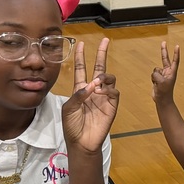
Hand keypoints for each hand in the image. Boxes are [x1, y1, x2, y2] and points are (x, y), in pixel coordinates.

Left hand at [62, 38, 118, 153]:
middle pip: (99, 68)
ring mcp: (103, 97)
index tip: (80, 43)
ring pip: (109, 78)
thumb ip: (78, 95)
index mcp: (80, 89)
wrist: (82, 142)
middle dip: (102, 54)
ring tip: (98, 82)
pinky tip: (101, 92)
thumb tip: (93, 84)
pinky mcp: (112, 105)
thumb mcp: (69, 108)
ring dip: (104, 76)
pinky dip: (109, 89)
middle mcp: (93, 90)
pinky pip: (114, 92)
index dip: (80, 56)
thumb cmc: (72, 126)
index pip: (81, 68)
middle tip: (105, 41)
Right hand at [150, 41, 179, 103]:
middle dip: (164, 50)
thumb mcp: (161, 82)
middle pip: (165, 59)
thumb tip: (155, 73)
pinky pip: (153, 74)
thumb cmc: (164, 91)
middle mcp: (168, 72)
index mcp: (172, 72)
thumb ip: (157, 74)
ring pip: (155, 70)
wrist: (162, 100)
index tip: (177, 46)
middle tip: (164, 42)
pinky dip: (153, 79)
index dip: (176, 53)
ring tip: (159, 83)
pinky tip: (156, 84)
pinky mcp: (157, 78)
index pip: (175, 60)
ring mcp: (162, 74)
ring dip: (155, 76)